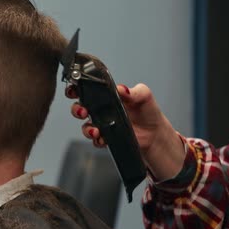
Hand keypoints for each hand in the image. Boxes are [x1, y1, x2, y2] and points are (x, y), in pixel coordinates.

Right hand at [66, 83, 185, 180]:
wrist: (155, 134)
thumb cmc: (148, 112)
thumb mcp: (144, 96)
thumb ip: (133, 91)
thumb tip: (122, 88)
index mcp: (107, 95)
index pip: (87, 89)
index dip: (76, 89)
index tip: (74, 90)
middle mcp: (101, 109)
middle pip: (79, 107)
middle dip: (77, 109)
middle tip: (83, 111)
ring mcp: (102, 124)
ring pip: (85, 126)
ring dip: (86, 128)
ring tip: (95, 130)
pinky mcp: (105, 137)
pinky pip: (95, 140)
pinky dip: (97, 140)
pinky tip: (103, 138)